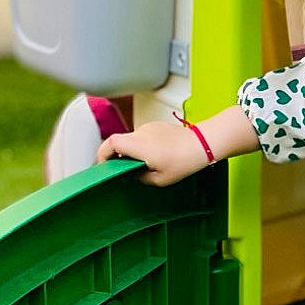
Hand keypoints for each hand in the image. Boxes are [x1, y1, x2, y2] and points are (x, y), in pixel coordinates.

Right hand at [97, 116, 212, 185]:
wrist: (203, 144)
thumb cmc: (185, 161)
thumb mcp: (159, 179)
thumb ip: (140, 178)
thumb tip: (131, 175)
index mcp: (138, 145)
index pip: (110, 144)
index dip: (102, 155)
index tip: (103, 165)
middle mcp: (141, 133)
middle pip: (118, 140)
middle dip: (115, 155)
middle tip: (120, 168)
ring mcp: (149, 127)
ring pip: (130, 138)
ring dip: (130, 150)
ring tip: (142, 164)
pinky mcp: (157, 125)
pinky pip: (142, 136)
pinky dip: (142, 145)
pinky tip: (154, 155)